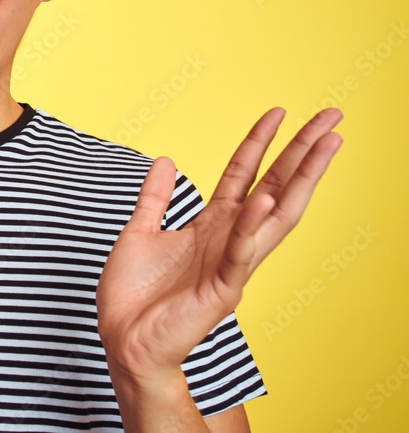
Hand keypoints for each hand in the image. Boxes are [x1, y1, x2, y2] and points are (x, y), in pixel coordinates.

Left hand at [96, 107, 342, 381]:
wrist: (122, 340)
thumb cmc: (133, 295)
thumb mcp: (139, 233)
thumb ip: (155, 198)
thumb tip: (166, 159)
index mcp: (210, 227)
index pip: (243, 176)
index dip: (260, 143)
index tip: (279, 112)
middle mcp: (227, 241)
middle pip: (275, 188)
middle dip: (303, 153)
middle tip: (331, 118)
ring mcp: (229, 265)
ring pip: (274, 217)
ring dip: (300, 179)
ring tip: (322, 145)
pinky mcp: (221, 290)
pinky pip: (239, 253)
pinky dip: (251, 226)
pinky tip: (264, 199)